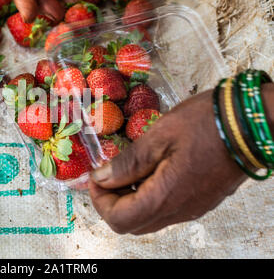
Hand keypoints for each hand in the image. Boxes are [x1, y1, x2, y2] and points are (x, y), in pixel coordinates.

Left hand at [89, 89, 249, 234]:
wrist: (251, 122)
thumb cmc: (205, 124)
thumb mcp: (159, 137)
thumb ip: (128, 163)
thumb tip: (101, 178)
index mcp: (165, 197)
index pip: (119, 219)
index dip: (99, 201)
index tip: (95, 177)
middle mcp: (179, 211)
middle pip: (132, 224)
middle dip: (112, 202)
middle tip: (108, 175)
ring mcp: (192, 208)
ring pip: (149, 219)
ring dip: (130, 200)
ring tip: (126, 170)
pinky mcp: (201, 200)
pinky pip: (166, 210)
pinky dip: (148, 197)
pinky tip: (149, 171)